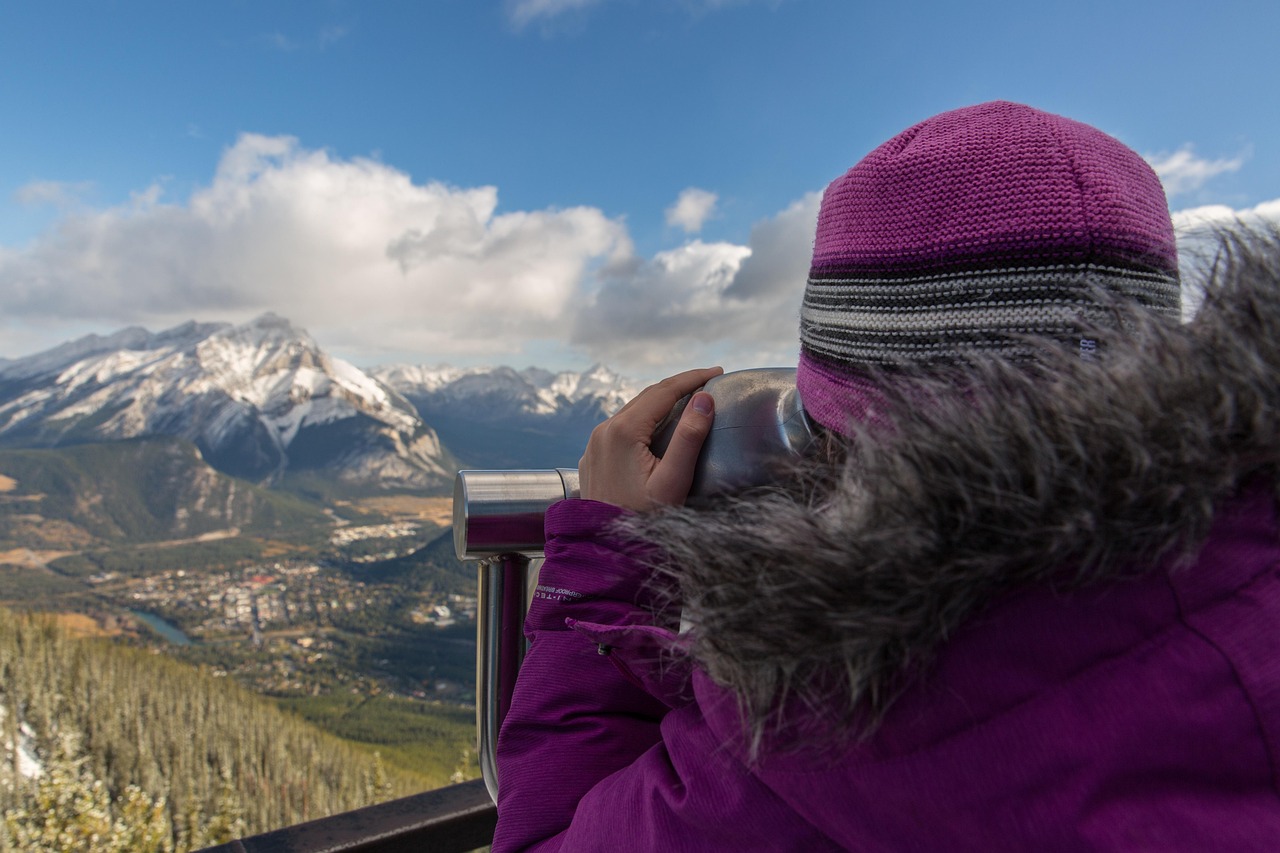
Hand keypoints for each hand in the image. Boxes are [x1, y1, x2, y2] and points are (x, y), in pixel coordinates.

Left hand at [579, 366, 722, 510]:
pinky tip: (658, 426)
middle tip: (708, 382)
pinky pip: (620, 428)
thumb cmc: (643, 518)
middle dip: (678, 386)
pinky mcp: (592, 456)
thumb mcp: (673, 481)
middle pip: (647, 397)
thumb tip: (705, 399)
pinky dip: (643, 419)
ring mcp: (594, 443)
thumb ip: (689, 438)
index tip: (717, 372)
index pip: (663, 391)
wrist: (605, 550)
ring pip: (632, 411)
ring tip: (688, 400)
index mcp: (624, 430)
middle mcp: (604, 430)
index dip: (692, 378)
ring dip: (660, 402)